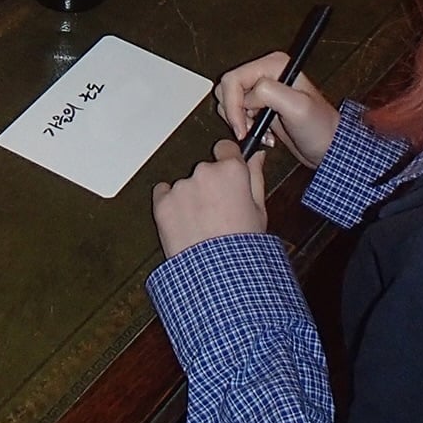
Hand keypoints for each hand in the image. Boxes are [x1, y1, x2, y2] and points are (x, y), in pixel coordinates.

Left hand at [152, 140, 266, 258]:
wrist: (216, 274)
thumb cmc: (242, 245)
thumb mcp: (259, 209)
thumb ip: (256, 176)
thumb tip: (258, 156)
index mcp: (232, 170)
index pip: (226, 148)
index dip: (227, 161)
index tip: (227, 172)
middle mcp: (205, 172)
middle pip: (206, 169)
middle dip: (210, 185)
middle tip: (218, 210)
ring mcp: (181, 187)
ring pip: (186, 184)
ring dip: (191, 197)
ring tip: (202, 224)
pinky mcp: (162, 203)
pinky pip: (163, 193)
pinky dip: (171, 204)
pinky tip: (183, 222)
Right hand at [214, 51, 338, 169]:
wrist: (328, 146)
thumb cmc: (321, 127)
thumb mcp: (298, 108)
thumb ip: (270, 93)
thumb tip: (248, 95)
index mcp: (274, 65)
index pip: (233, 79)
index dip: (233, 105)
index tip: (242, 126)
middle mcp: (266, 73)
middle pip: (227, 89)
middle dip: (234, 113)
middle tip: (249, 129)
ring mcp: (263, 89)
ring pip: (229, 101)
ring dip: (239, 121)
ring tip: (260, 132)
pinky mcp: (261, 105)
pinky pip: (237, 113)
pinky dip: (243, 126)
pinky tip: (263, 134)